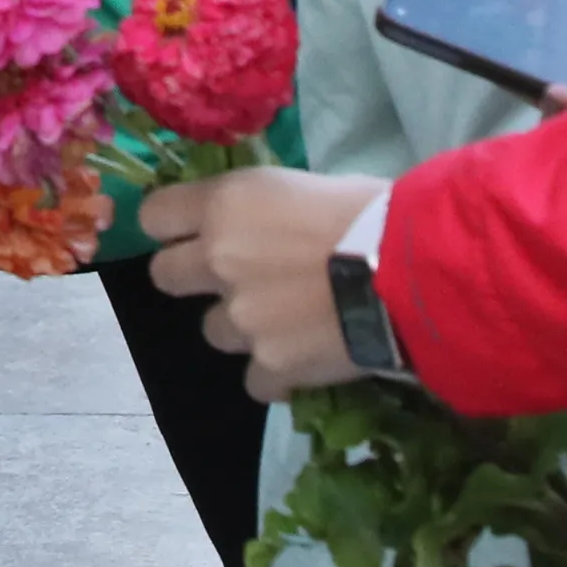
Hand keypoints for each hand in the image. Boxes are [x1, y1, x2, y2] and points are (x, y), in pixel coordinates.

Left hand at [144, 168, 387, 400]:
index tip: (191, 232)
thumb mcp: (304, 186)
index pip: (155, 216)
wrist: (411, 272)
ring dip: (243, 327)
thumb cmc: (372, 211)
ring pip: (214, 330)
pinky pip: (255, 380)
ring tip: (289, 321)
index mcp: (225, 205)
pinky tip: (306, 358)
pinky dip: (276, 374)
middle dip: (194, 279)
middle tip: (237, 279)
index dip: (172, 226)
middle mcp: (219, 259)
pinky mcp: (271, 364)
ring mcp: (242, 317)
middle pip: (165, 276)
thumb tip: (260, 221)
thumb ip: (263, 209)